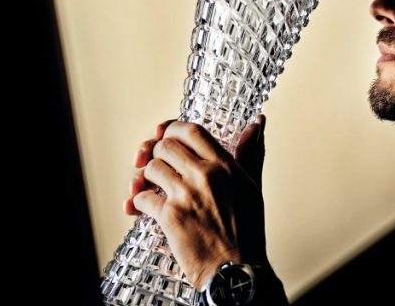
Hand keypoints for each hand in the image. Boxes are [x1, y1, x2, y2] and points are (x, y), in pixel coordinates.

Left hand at [124, 116, 267, 288]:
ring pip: (151, 168)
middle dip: (156, 153)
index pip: (192, 131)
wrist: (236, 271)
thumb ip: (250, 153)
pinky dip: (137, 203)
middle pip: (166, 146)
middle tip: (155, 162)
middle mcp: (206, 176)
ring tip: (151, 186)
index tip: (164, 133)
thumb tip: (257, 123)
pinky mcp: (170, 217)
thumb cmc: (247, 233)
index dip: (172, 128)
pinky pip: (141, 198)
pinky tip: (144, 208)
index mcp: (226, 166)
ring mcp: (186, 195)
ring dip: (145, 178)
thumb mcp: (252, 187)